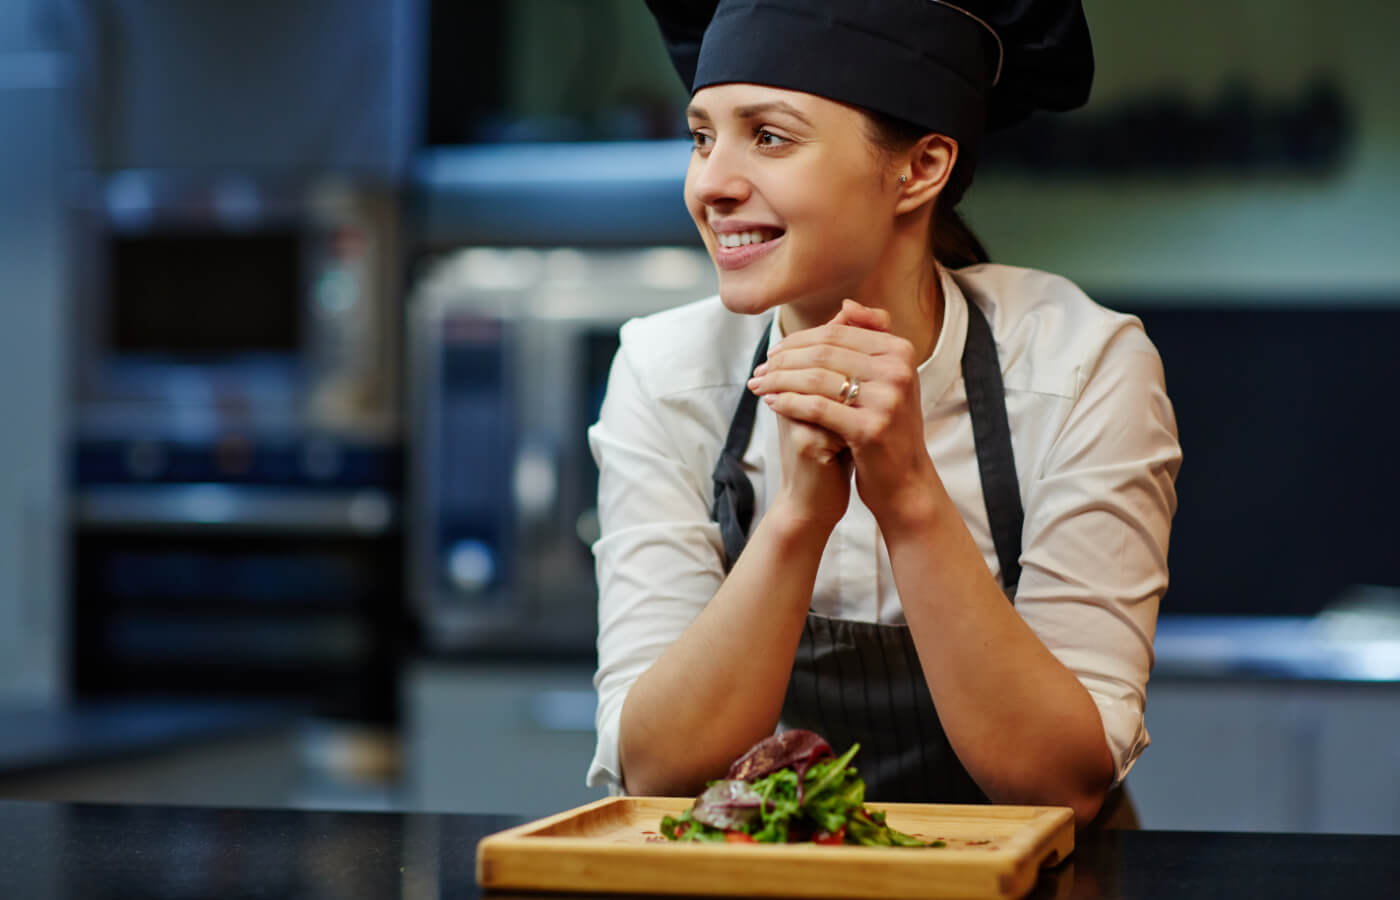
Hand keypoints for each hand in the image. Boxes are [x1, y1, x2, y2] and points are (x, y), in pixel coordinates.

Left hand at [748, 300, 937, 529]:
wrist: (904, 480)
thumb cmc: (887, 426)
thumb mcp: (887, 378)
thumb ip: (869, 339)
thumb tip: (846, 306)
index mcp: (901, 351)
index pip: (836, 333)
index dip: (798, 341)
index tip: (773, 353)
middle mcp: (898, 370)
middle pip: (824, 353)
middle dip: (784, 360)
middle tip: (760, 370)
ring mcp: (887, 400)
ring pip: (816, 377)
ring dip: (779, 380)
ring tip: (759, 385)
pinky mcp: (871, 429)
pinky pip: (816, 407)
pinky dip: (788, 402)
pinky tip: (771, 403)